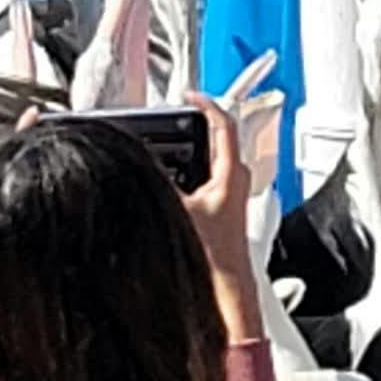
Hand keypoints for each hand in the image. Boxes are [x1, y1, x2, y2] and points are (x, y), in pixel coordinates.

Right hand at [177, 96, 257, 294]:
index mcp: (231, 172)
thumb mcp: (178, 210)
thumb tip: (143, 165)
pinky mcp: (226, 205)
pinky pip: (211, 173)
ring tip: (175, 138)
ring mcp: (233, 192)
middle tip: (179, 113)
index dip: (205, 104)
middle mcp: (237, 179)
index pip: (223, 124)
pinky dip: (195, 166)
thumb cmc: (213, 254)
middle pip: (220, 137)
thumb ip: (162, 182)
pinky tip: (177, 174)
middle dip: (197, 123)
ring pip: (215, 156)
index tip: (189, 96)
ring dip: (196, 145)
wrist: (226, 285)